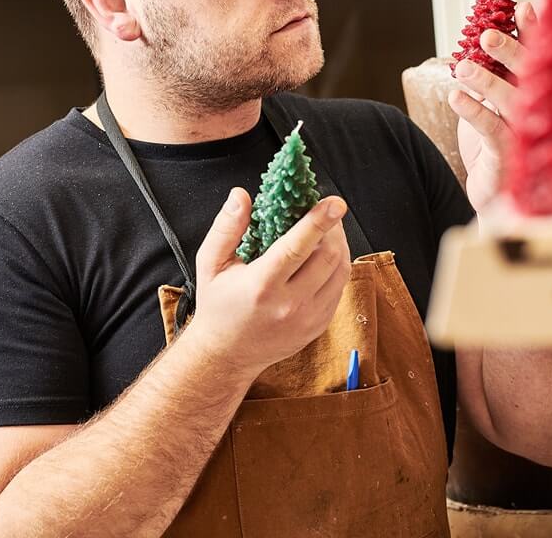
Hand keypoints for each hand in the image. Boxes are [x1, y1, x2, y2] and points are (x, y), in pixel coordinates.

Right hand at [188, 188, 349, 379]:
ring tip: (327, 231)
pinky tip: (323, 256)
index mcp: (262, 286)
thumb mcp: (211, 263)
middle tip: (325, 212)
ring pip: (340, 272)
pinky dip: (336, 267)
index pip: (298, 247)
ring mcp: (308, 319)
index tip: (334, 203)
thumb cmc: (217, 305)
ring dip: (339, 245)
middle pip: (328, 257)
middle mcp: (289, 305)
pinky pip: (339, 289)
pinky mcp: (318, 326)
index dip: (318, 221)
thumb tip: (241, 196)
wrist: (226, 355)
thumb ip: (226, 227)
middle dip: (332, 228)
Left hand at [448, 1, 537, 214]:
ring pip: (511, 103)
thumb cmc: (498, 142)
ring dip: (486, 81)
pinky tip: (456, 96)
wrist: (498, 196)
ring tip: (463, 65)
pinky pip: (492, 131)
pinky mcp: (510, 158)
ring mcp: (528, 135)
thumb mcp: (497, 103)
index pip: (538, 59)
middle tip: (487, 35)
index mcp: (537, 94)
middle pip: (531, 77)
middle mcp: (540, 112)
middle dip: (511, 52)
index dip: (533, 33)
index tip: (523, 7)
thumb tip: (486, 33)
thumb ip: (497, 73)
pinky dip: (474, 111)